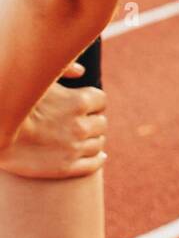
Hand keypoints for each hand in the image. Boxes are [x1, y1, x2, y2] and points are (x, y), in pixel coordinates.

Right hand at [0, 61, 107, 178]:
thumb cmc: (17, 104)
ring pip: (99, 143)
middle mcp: (80, 125)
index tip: (84, 106)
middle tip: (79, 123)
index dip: (92, 103)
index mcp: (79, 101)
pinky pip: (94, 163)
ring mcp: (74, 148)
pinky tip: (98, 156)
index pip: (101, 101)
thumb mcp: (39, 81)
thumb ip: (62, 69)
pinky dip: (98, 159)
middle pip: (101, 123)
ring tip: (83, 139)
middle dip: (92, 122)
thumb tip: (82, 71)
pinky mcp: (66, 168)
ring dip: (93, 139)